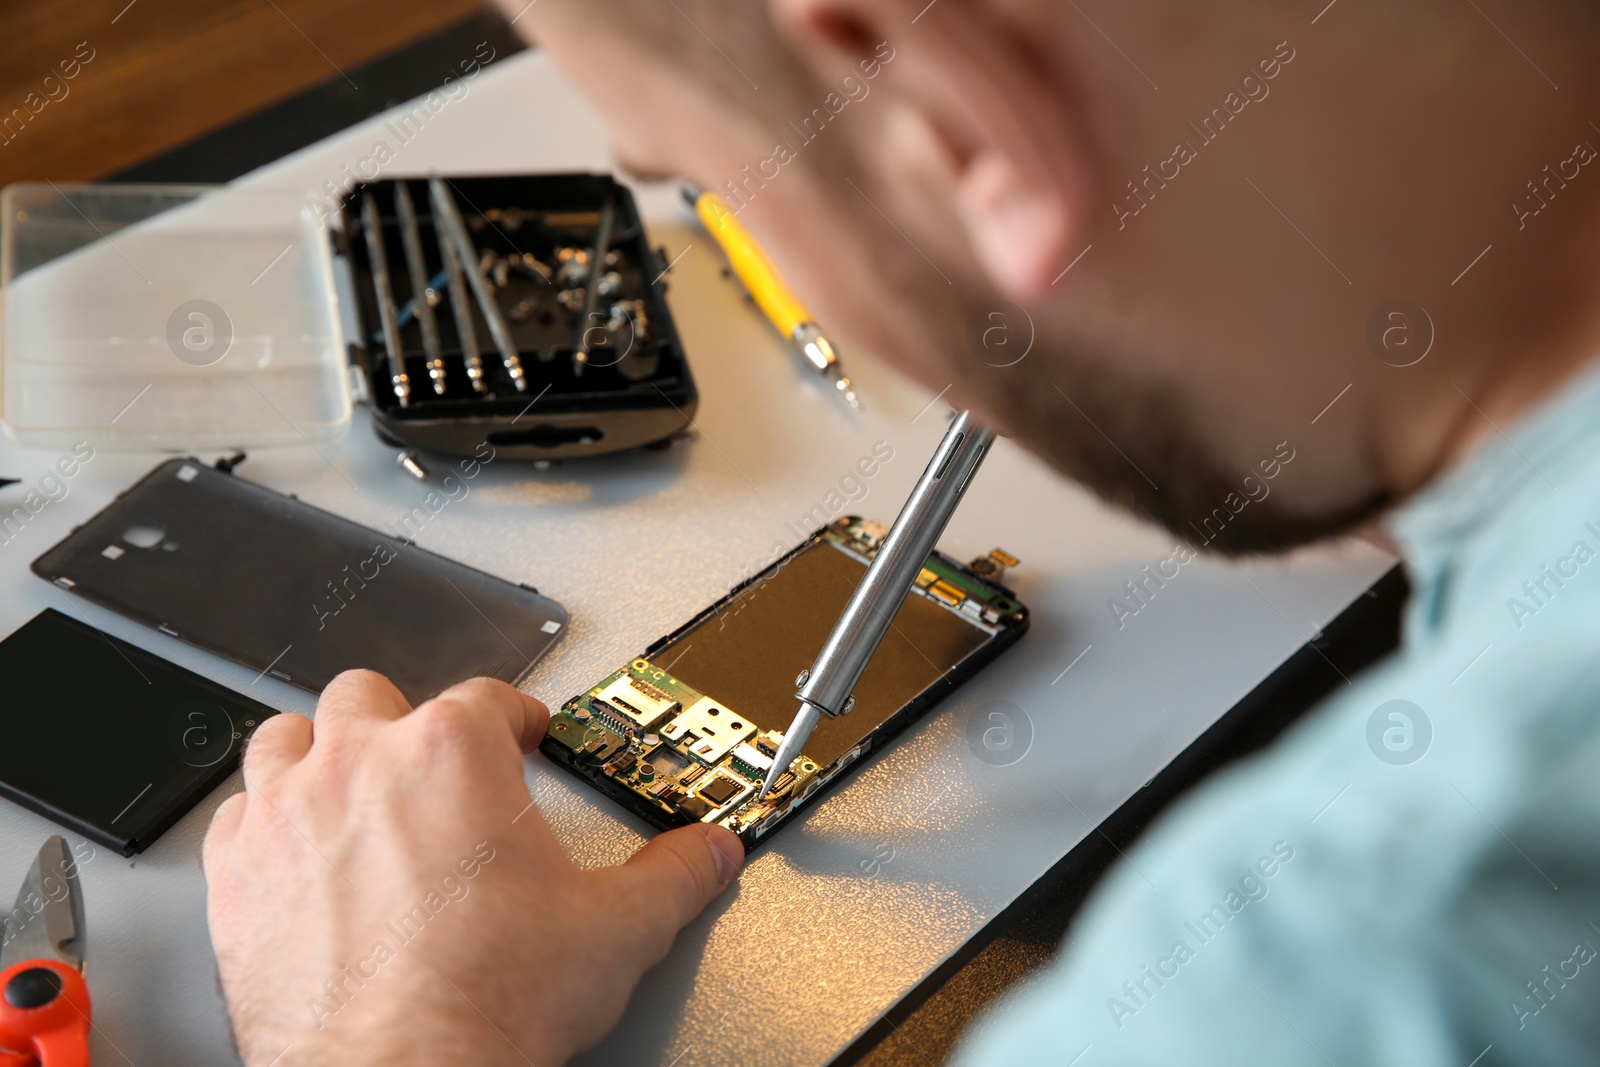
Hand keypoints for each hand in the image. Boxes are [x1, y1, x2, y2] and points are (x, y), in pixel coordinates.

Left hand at [203, 670, 743, 1065]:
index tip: (523, 736)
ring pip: (287, 737)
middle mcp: (363, 765)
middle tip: (432, 760)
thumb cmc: (487, 1003)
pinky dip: (263, 824)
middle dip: (405, 721)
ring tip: (350, 784)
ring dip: (319, 752)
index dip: (514, 714)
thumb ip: (673, 877)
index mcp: (454, 753)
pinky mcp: (240, 877)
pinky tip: (293, 850)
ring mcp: (291, 816)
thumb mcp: (618, 931)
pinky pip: (236, 816)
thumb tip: (706, 856)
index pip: (489, 696)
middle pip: (373, 695)